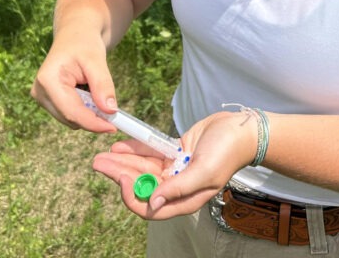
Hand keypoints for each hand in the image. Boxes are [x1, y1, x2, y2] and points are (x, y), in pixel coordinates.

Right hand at [30, 34, 117, 133]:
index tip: (114, 127)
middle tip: (114, 111)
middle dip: (93, 118)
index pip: (72, 112)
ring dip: (88, 113)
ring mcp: (41, 99)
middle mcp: (39, 92)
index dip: (93, 123)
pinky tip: (88, 93)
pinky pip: (70, 115)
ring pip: (71, 120)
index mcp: (47, 81)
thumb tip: (110, 111)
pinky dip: (84, 109)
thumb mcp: (97, 60)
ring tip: (96, 91)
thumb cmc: (84, 44)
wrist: (75, 36)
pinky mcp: (47, 102)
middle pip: (71, 119)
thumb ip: (102, 85)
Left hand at [93, 109, 259, 218]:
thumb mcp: (204, 172)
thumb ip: (178, 188)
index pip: (150, 207)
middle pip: (141, 186)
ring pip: (142, 169)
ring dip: (122, 162)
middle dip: (119, 175)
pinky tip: (120, 145)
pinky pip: (150, 153)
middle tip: (98, 163)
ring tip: (102, 155)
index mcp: (184, 199)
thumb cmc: (227, 152)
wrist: (241, 130)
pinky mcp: (174, 152)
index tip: (122, 177)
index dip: (132, 195)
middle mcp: (176, 187)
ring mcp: (174, 169)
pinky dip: (135, 150)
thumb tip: (152, 202)